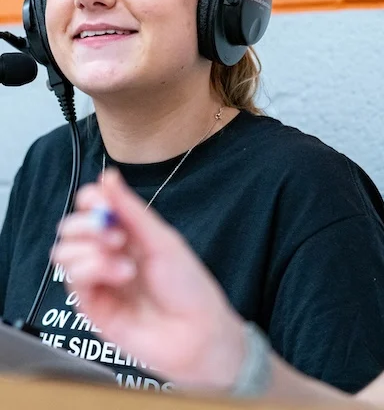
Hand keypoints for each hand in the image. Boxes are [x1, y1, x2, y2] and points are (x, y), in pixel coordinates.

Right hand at [52, 168, 244, 390]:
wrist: (197, 332)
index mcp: (125, 231)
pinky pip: (73, 279)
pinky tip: (121, 276)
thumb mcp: (161, 239)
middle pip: (69, 227)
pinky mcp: (91, 307)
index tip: (102, 203)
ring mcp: (98, 280)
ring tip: (125, 264)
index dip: (90, 200)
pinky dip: (94, 270)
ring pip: (63, 252)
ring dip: (91, 251)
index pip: (90, 206)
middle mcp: (107, 253)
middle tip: (118, 236)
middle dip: (87, 226)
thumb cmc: (188, 285)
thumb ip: (130, 209)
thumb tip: (107, 175)